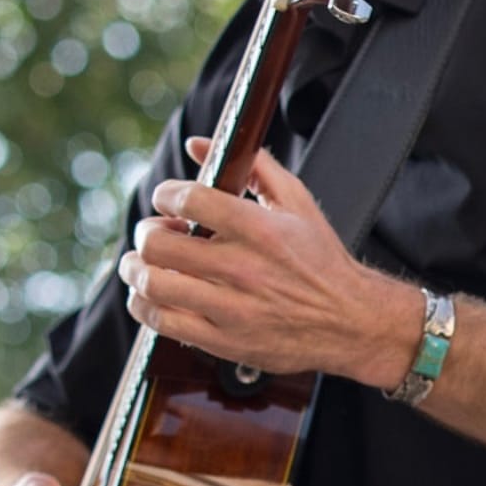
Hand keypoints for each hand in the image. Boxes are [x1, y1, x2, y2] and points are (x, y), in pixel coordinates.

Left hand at [117, 138, 416, 386]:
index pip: (189, 200)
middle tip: (153, 232)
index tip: (167, 199)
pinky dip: (144, 305)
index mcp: (260, 229)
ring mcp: (231, 309)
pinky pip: (162, 323)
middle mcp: (242, 269)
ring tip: (143, 262)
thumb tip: (198, 144)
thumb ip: (252, 165)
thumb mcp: (297, 202)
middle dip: (146, 231)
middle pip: (159, 244)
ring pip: (152, 284)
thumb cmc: (322, 259)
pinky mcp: (223, 342)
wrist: (349, 321)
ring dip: (136, 268)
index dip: (165, 194)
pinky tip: (151, 295)